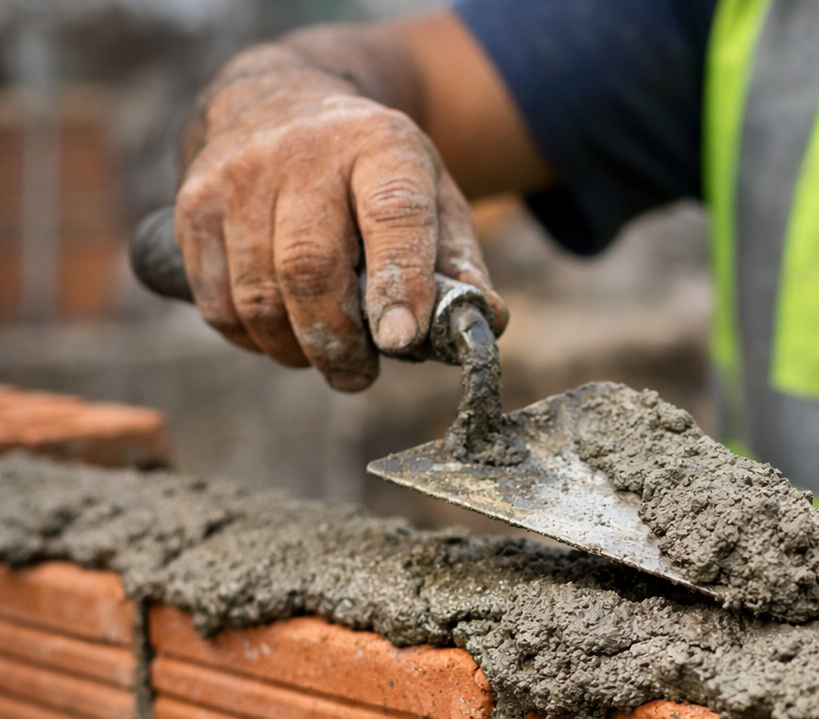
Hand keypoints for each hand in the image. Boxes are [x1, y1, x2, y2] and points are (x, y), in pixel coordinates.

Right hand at [175, 60, 505, 390]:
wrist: (279, 103)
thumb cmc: (371, 174)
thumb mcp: (433, 198)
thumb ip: (460, 264)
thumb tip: (485, 324)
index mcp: (381, 147)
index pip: (392, 214)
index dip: (397, 281)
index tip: (401, 340)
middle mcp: (304, 152)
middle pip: (309, 266)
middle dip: (336, 340)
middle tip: (360, 373)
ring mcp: (238, 176)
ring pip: (257, 293)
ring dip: (294, 348)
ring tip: (325, 355)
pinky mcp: (191, 205)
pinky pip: (217, 301)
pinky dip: (251, 337)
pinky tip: (280, 333)